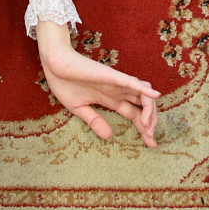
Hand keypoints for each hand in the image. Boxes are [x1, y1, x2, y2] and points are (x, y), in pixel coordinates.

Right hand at [36, 21, 158, 146]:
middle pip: (144, 106)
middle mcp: (118, 91)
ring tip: (148, 126)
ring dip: (150, 110)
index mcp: (111, 99)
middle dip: (151, 123)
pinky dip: (144, 88)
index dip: (144, 129)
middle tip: (151, 139)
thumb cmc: (64, 83)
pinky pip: (131, 81)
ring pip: (142, 94)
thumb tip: (110, 137)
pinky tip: (154, 95)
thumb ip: (95, 121)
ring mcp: (116, 83)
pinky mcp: (111, 75)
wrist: (54, 65)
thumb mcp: (79, 108)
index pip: (134, 114)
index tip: (151, 144)